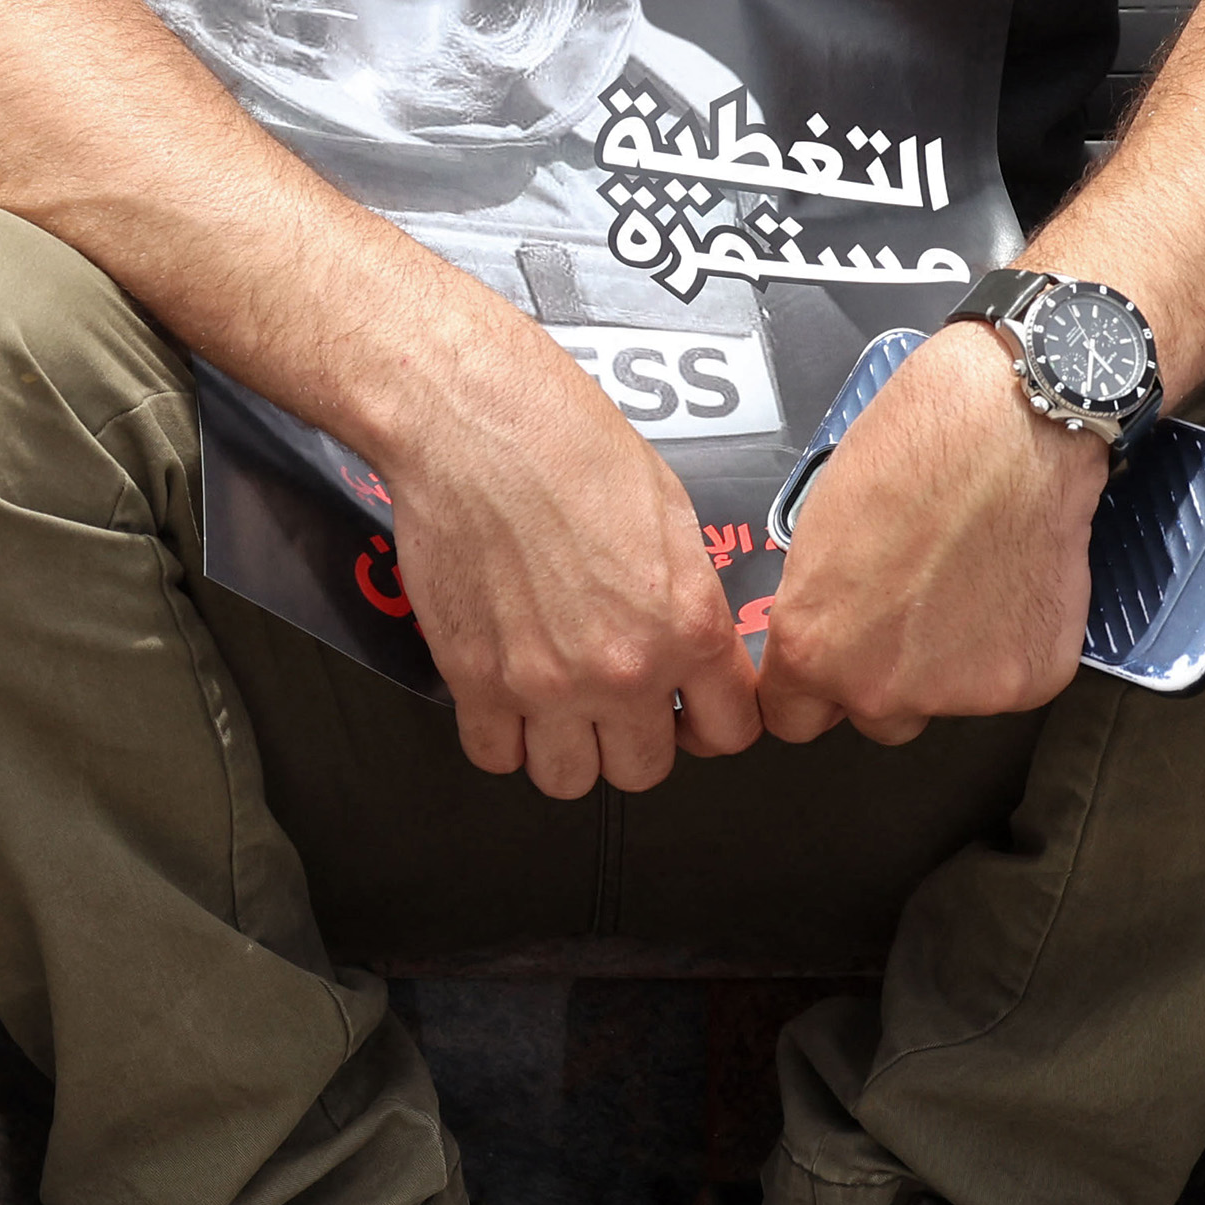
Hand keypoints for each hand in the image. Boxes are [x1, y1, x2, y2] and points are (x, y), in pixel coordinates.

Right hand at [359, 311, 758, 801]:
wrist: (476, 425)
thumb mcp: (671, 512)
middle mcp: (624, 671)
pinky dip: (503, 737)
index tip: (694, 710)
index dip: (713, 722)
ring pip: (570, 780)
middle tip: (621, 702)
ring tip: (561, 705)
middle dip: (638, 739)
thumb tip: (693, 644)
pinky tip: (508, 696)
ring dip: (569, 749)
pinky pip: (496, 756)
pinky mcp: (475, 680)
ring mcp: (545, 684)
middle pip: (645, 771)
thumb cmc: (571, 443)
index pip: (730, 732)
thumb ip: (689, 597)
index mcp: (688, 625)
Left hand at [752, 322, 1100, 746]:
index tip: (831, 658)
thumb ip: (820, 602)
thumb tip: (832, 626)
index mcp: (813, 649)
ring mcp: (960, 695)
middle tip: (913, 606)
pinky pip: (1011, 678)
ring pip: (945, 698)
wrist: (1013, 424)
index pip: (793, 717)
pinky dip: (1014, 644)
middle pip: (874, 716)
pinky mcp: (1031, 681)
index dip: (811, 685)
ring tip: (973, 578)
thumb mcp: (821, 524)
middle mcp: (880, 690)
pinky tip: (1016, 579)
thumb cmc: (910, 447)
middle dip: (885, 675)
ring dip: (951, 662)